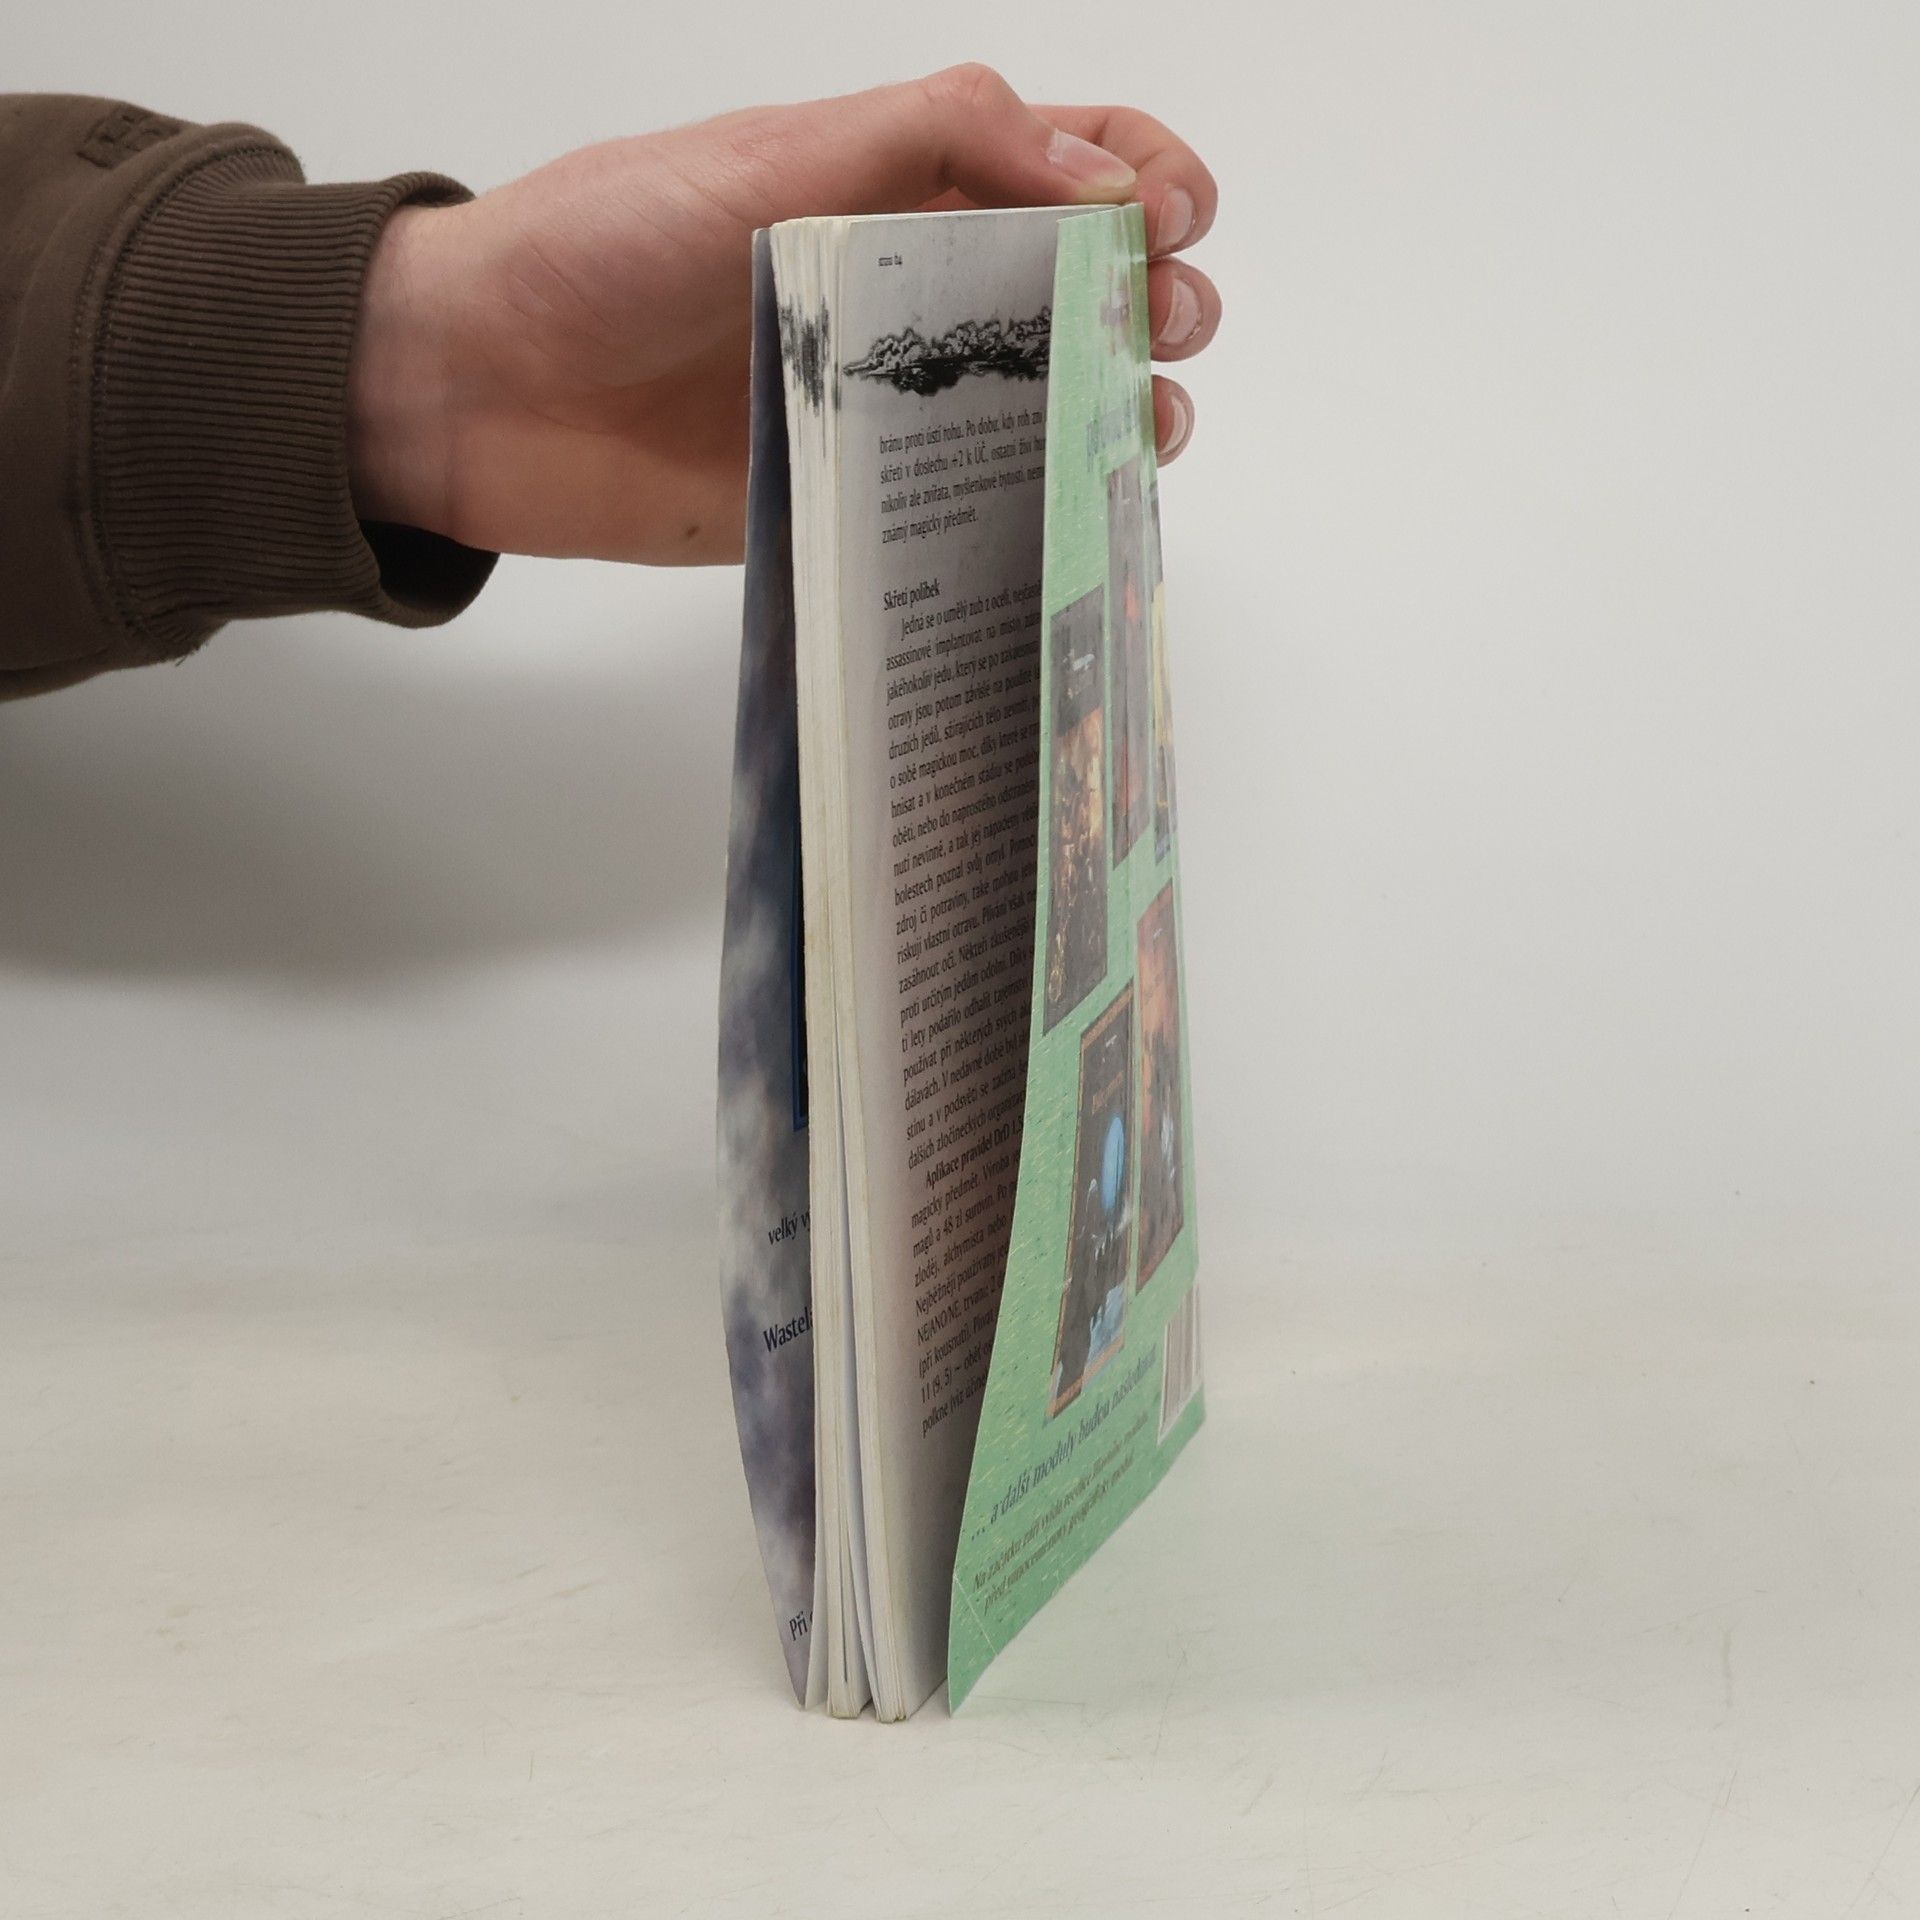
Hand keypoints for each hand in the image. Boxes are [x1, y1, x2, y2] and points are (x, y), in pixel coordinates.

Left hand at [346, 66, 1219, 564]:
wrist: (479, 388)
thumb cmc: (604, 246)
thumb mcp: (770, 158)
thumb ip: (928, 142)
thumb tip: (1094, 170)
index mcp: (899, 181)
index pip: (1063, 156)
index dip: (1141, 175)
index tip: (1174, 219)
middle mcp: (912, 287)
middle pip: (1081, 282)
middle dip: (1156, 292)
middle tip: (1164, 323)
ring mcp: (890, 400)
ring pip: (1048, 396)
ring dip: (1126, 400)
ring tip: (1151, 417)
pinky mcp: (859, 499)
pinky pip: (973, 503)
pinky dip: (1044, 502)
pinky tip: (1084, 505)